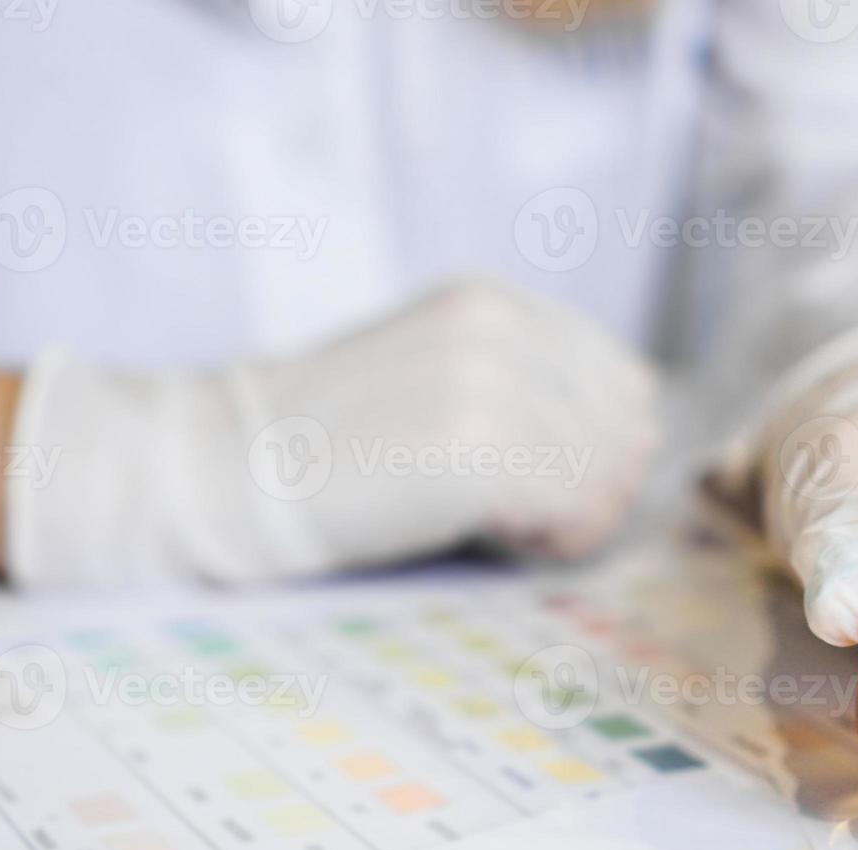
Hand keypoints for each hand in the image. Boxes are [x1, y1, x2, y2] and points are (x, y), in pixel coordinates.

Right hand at [9, 278, 660, 585]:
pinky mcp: (477, 448)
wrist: (220, 468)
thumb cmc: (327, 448)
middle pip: (627, 426)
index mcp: (493, 302)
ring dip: (568, 517)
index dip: (601, 446)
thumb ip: (526, 388)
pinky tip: (485, 534)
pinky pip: (575, 508)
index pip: (623, 379)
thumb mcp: (433, 379)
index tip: (543, 482)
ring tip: (494, 522)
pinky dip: (546, 539)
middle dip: (593, 484)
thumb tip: (637, 440)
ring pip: (608, 471)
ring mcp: (490, 382)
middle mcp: (500, 326)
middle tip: (521, 514)